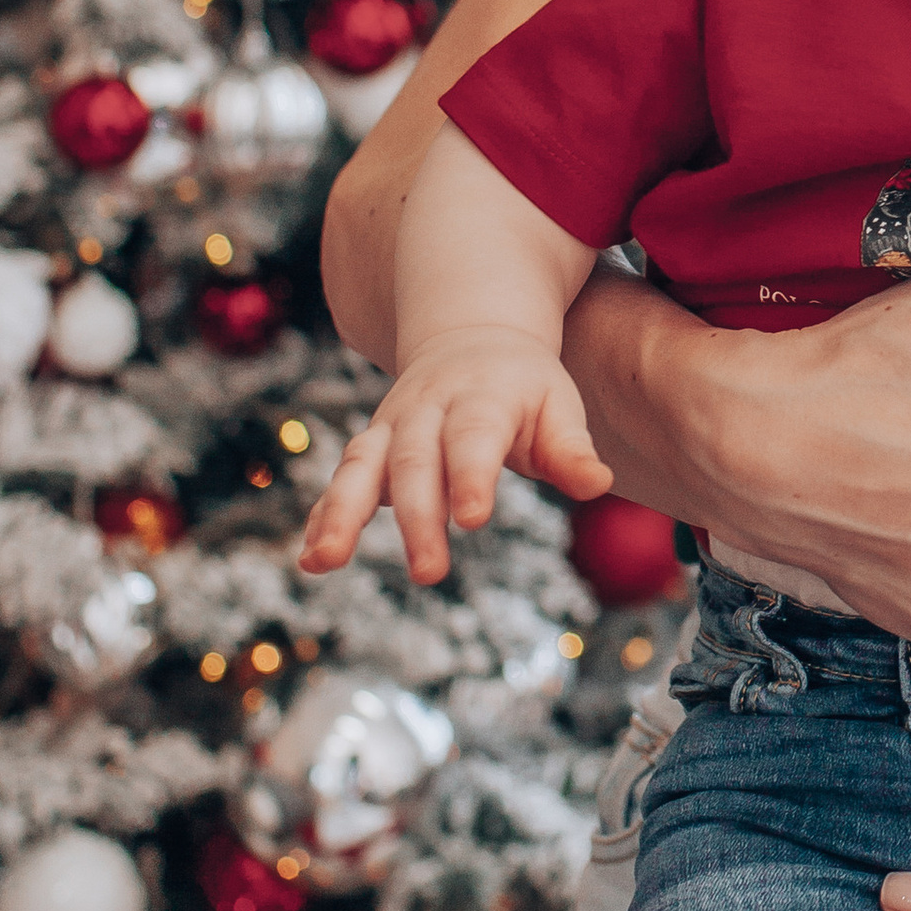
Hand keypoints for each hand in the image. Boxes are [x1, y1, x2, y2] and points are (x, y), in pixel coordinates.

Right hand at [299, 327, 612, 585]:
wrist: (472, 337)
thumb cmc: (525, 387)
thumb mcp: (558, 405)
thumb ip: (571, 448)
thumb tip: (598, 484)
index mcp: (482, 396)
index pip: (474, 436)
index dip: (470, 475)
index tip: (472, 519)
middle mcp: (427, 408)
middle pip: (415, 460)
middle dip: (418, 517)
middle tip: (428, 572)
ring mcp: (392, 425)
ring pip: (362, 465)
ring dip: (342, 513)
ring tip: (326, 561)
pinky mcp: (372, 447)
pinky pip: (345, 479)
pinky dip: (325, 515)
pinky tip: (311, 559)